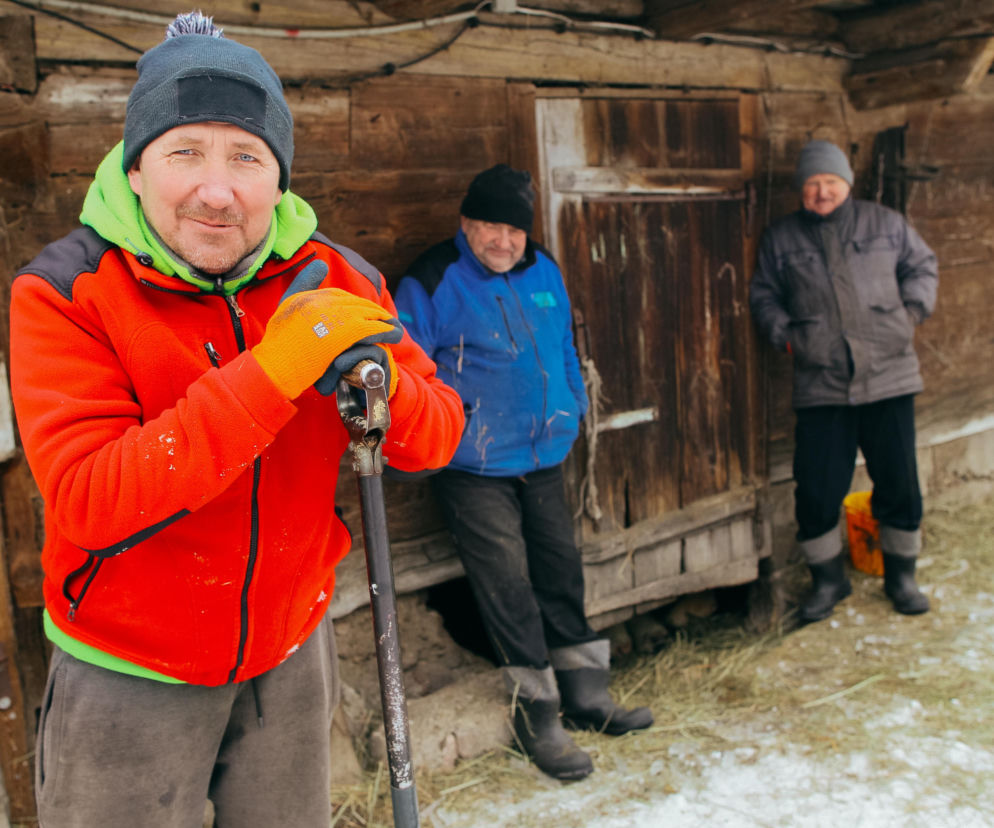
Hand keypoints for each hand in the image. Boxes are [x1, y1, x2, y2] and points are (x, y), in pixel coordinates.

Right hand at [253, 260, 401, 399]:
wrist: (275, 365)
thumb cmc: (277, 344)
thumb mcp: (287, 308)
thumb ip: (304, 285)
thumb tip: (321, 264)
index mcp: (310, 296)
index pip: (339, 295)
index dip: (354, 304)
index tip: (363, 312)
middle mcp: (324, 301)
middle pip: (357, 303)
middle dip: (373, 310)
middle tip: (385, 319)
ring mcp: (336, 316)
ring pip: (368, 313)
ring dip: (384, 320)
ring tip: (395, 327)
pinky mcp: (346, 332)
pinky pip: (372, 328)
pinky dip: (386, 330)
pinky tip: (394, 335)